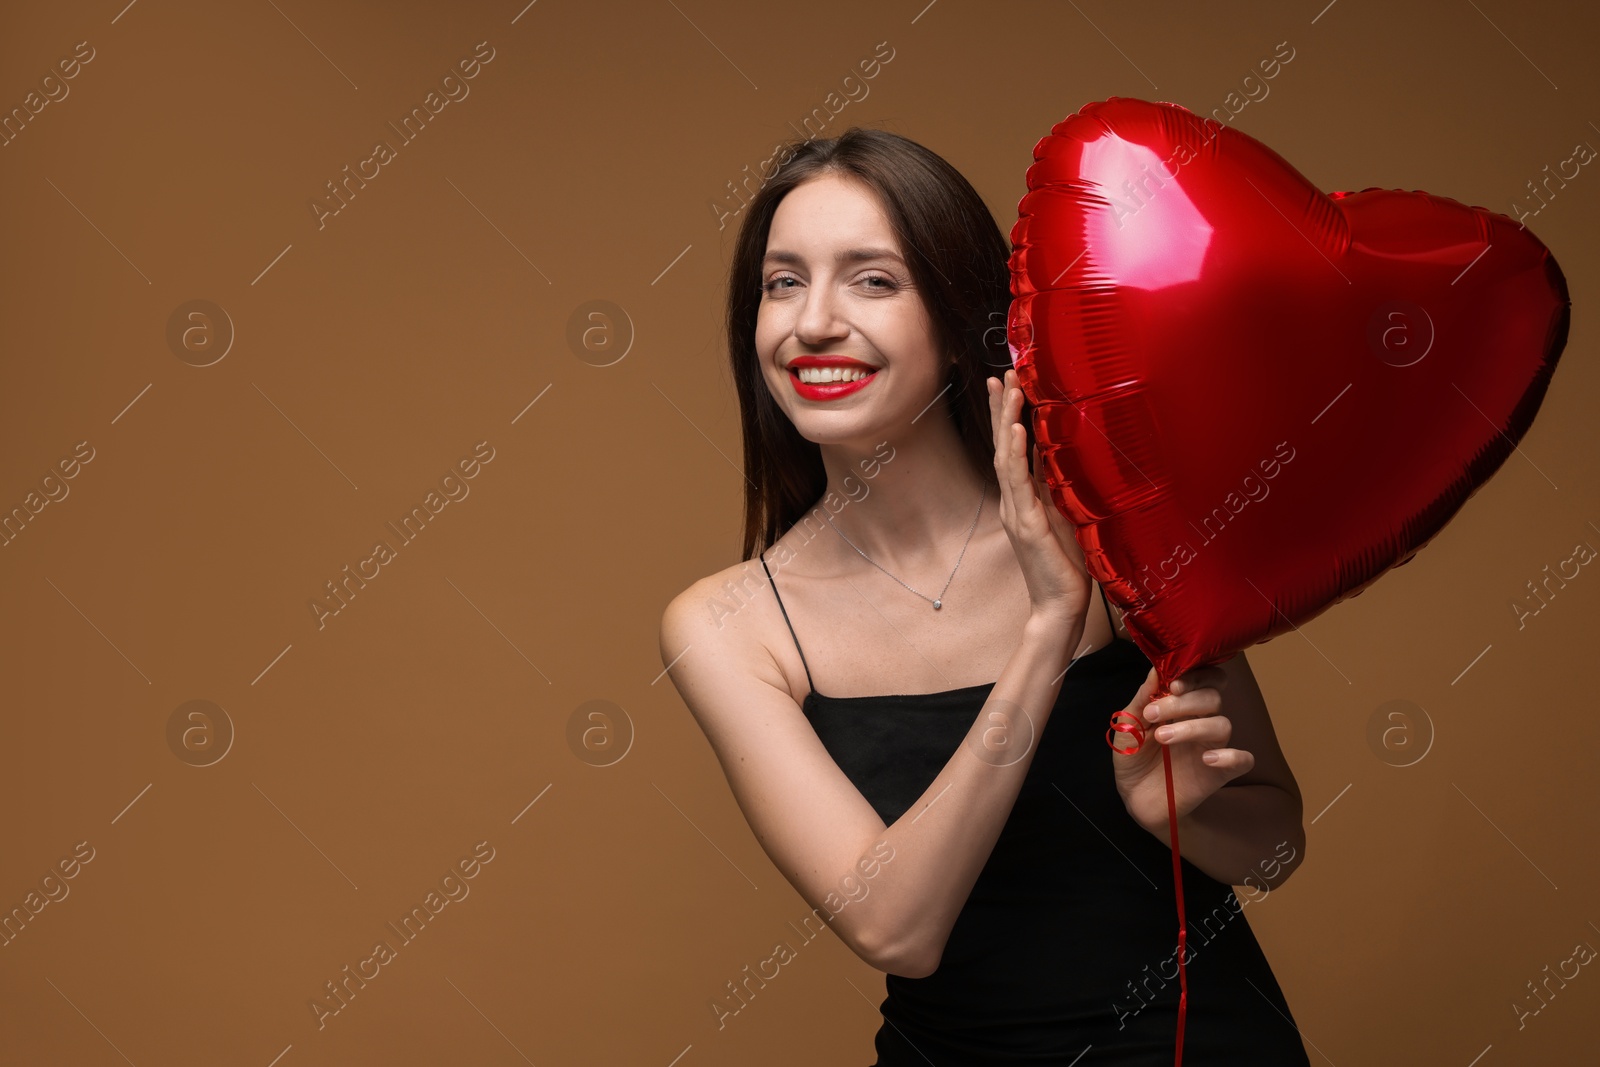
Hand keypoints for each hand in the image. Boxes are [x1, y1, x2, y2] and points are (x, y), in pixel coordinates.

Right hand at [986, 369, 1090, 629]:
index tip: (1009, 384)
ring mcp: (1017, 511)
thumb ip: (1060, 489)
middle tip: (1002, 373)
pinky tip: (1015, 429)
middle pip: (1003, 446)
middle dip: (1001, 408)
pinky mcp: (1026, 524)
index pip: (1013, 450)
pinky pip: (1018, 482)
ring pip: (1006, 457)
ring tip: (1007, 389)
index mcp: (1024, 499)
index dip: (1008, 417)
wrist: (1060, 605)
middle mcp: (1015, 501)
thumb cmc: (1067, 566)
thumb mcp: (1067, 517)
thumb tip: (1064, 457)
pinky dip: (1015, 453)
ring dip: (1006, 420)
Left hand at [1111, 659, 1255, 835]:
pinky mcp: (1219, 773)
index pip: (1206, 678)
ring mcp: (1212, 746)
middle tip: (1153, 715)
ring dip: (1192, 727)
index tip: (1173, 684)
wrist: (1134, 798)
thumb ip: (1142, 700)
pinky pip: (1243, 760)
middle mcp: (1201, 721)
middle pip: (1213, 698)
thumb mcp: (1129, 726)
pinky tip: (1207, 760)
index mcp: (1183, 705)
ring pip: (1222, 724)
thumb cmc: (1133, 757)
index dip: (1197, 676)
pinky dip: (1231, 756)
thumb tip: (1156, 671)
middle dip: (1184, 702)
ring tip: (1162, 737)